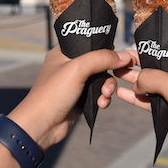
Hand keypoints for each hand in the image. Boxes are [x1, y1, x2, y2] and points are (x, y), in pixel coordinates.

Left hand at [0, 46, 132, 167]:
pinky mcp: (81, 97)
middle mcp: (70, 65)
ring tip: (105, 95)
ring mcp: (76, 82)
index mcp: (65, 52)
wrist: (42, 126)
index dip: (107, 46)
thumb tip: (125, 55)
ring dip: (108, 87)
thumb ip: (101, 58)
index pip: (91, 41)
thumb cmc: (52, 94)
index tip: (123, 53)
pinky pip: (100, 93)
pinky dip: (104, 98)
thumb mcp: (78, 69)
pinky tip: (101, 104)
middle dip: (111, 71)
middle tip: (121, 75)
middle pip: (100, 61)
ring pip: (102, 78)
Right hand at [115, 52, 167, 167]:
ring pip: (151, 86)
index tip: (131, 49)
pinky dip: (137, 98)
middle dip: (138, 66)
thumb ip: (151, 78)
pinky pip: (150, 101)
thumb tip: (136, 83)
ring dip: (135, 82)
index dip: (150, 50)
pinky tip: (123, 94)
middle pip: (157, 68)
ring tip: (116, 76)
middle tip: (119, 63)